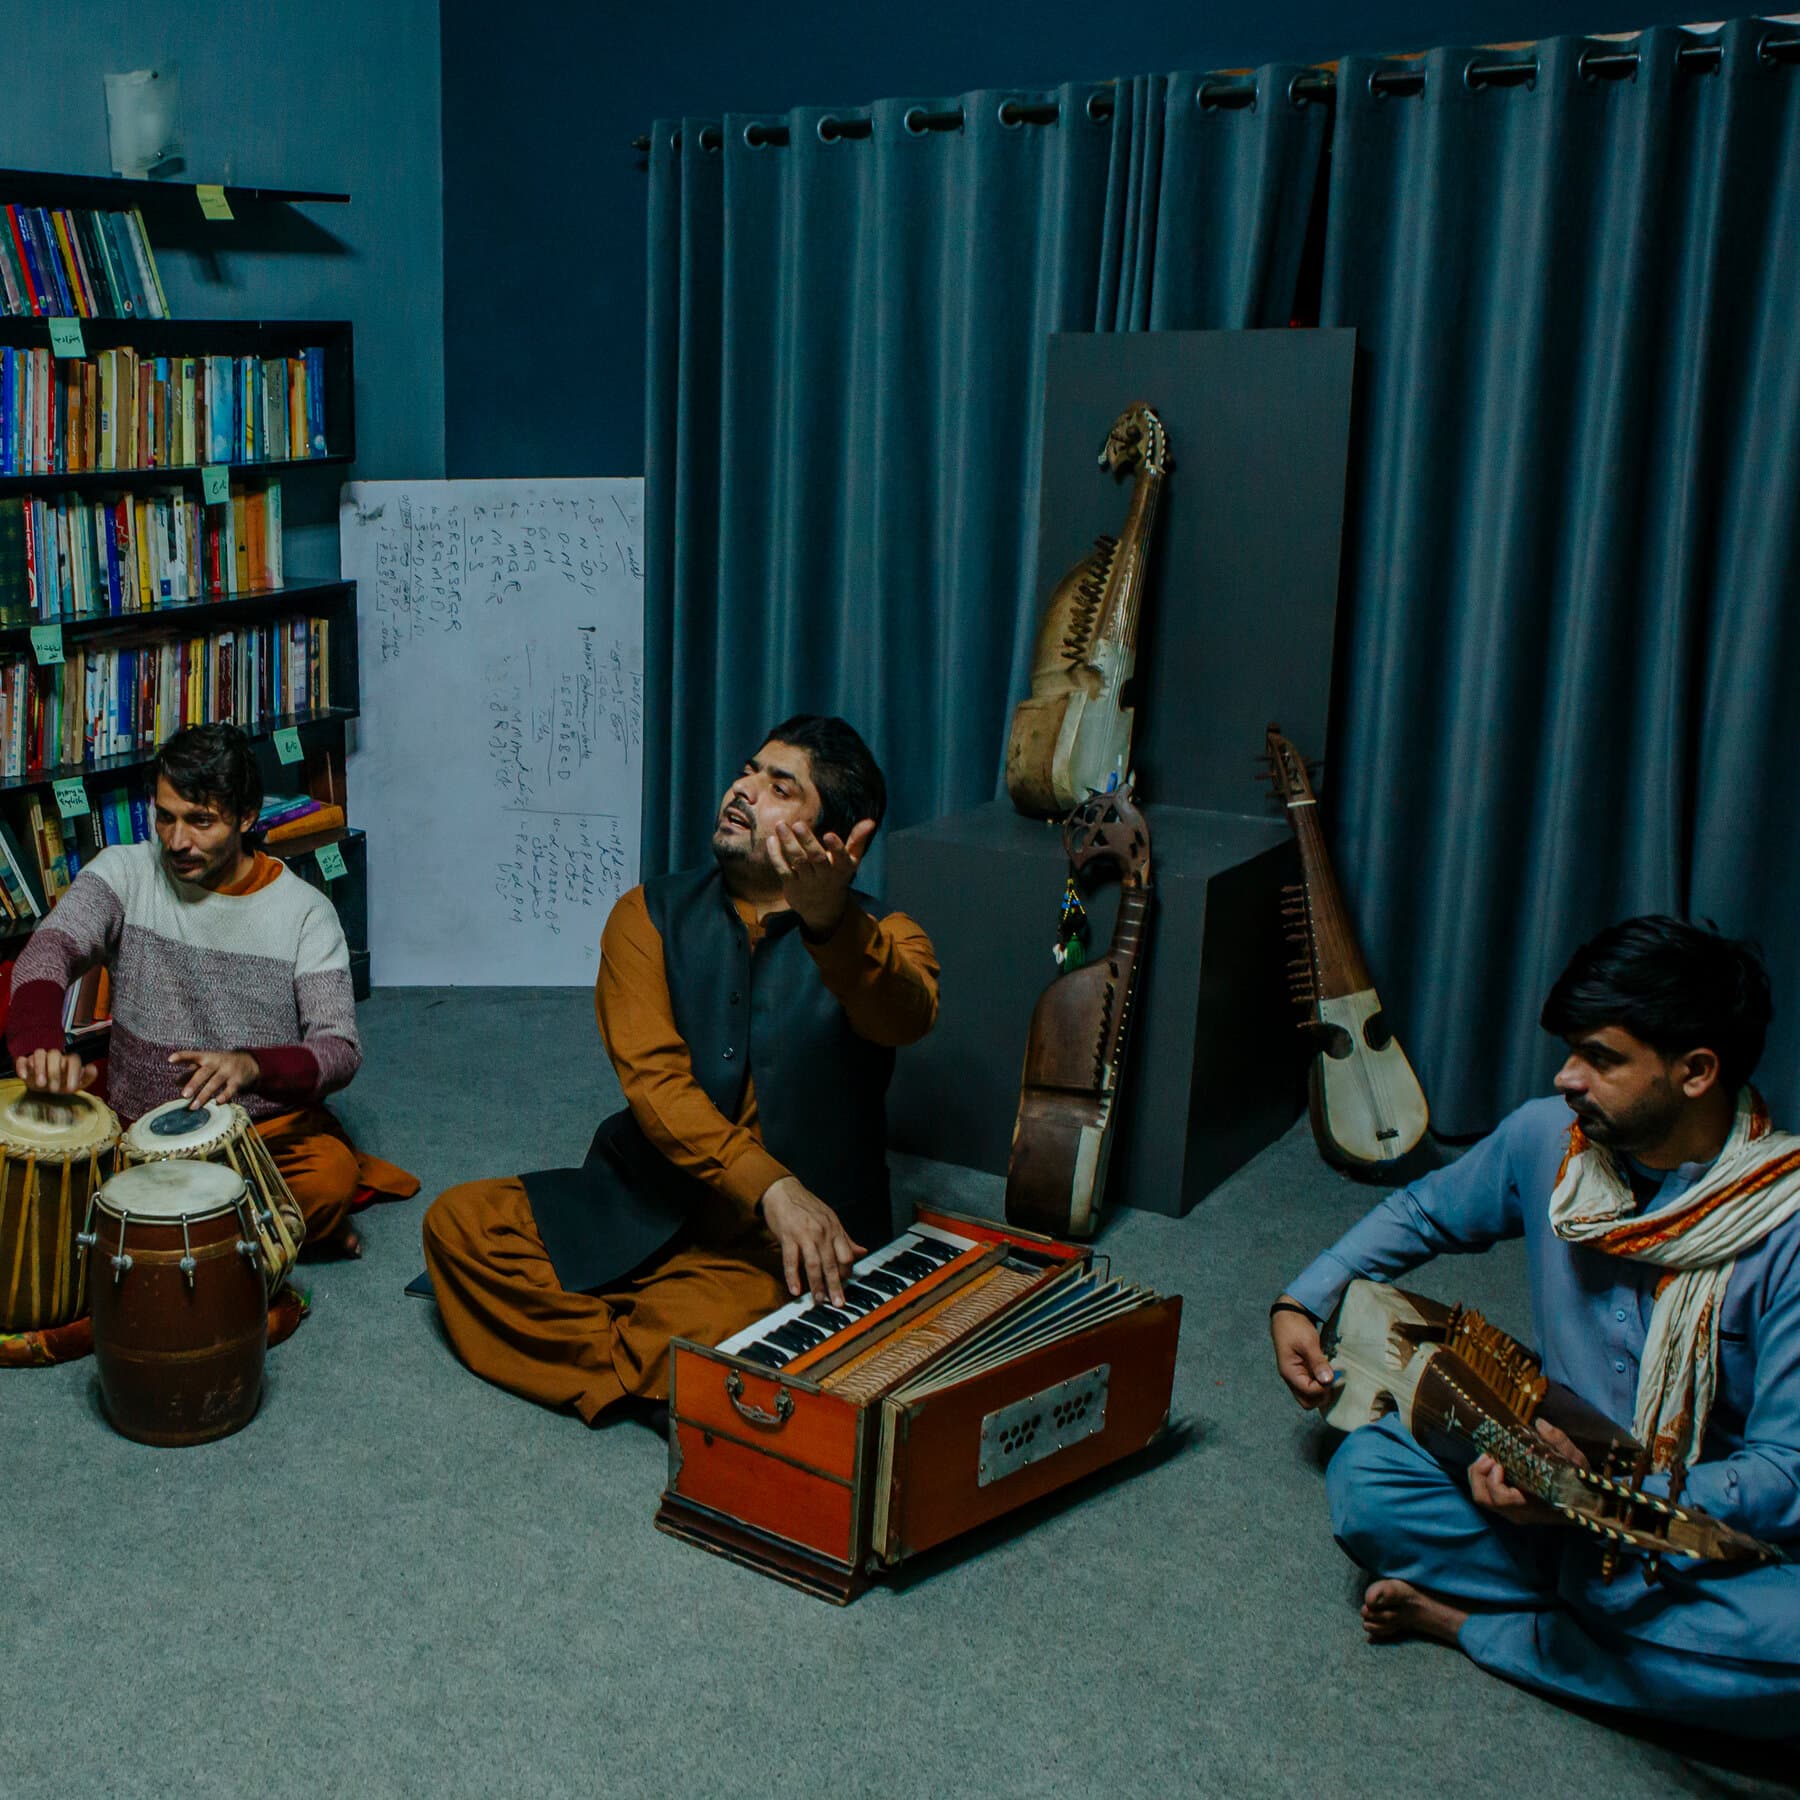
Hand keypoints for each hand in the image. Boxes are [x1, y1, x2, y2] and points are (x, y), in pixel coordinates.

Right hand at [13, 1048, 96, 1094]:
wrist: (46, 1086)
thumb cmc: (63, 1083)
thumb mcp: (77, 1083)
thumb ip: (87, 1076)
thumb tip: (92, 1067)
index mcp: (68, 1060)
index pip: (73, 1059)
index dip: (73, 1072)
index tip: (71, 1088)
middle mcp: (55, 1056)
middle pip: (54, 1054)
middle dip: (54, 1072)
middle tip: (54, 1089)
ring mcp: (39, 1058)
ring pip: (39, 1053)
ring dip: (39, 1068)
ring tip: (41, 1084)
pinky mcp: (25, 1062)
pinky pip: (22, 1059)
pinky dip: (22, 1067)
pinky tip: (25, 1077)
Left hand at [168, 1049, 259, 1108]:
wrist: (249, 1063)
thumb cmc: (220, 1065)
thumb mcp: (207, 1064)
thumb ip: (191, 1072)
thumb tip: (175, 1082)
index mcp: (207, 1057)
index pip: (192, 1055)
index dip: (182, 1056)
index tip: (170, 1060)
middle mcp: (217, 1062)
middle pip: (204, 1072)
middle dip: (194, 1083)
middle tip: (184, 1095)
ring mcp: (228, 1071)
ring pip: (215, 1082)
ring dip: (204, 1095)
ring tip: (194, 1107)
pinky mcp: (238, 1080)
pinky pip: (230, 1089)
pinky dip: (224, 1096)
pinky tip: (216, 1103)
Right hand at [760, 1175, 864, 1306]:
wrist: (782, 1190)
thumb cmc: (806, 1206)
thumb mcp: (830, 1219)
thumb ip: (845, 1238)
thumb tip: (862, 1252)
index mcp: (834, 1229)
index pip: (846, 1256)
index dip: (847, 1273)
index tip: (845, 1286)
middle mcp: (822, 1232)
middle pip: (832, 1263)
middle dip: (836, 1286)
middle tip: (838, 1303)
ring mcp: (805, 1234)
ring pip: (813, 1264)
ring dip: (816, 1285)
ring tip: (818, 1300)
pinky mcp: (787, 1236)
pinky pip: (791, 1260)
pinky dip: (793, 1276)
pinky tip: (795, 1289)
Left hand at [766, 817, 875, 936]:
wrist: (823, 910)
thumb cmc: (838, 876)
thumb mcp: (851, 861)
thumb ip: (858, 840)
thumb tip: (870, 822)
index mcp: (842, 868)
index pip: (841, 858)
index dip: (836, 847)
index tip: (829, 834)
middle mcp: (825, 876)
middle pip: (816, 858)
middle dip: (807, 841)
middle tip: (798, 824)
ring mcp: (807, 881)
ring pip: (798, 861)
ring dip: (788, 843)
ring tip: (781, 825)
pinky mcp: (791, 885)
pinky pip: (783, 869)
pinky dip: (776, 855)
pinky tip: (772, 839)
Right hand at [1271, 1297, 1336, 1407]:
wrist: (1287, 1314)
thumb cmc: (1295, 1327)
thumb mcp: (1308, 1343)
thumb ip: (1317, 1362)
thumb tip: (1327, 1381)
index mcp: (1289, 1372)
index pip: (1308, 1392)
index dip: (1323, 1388)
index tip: (1334, 1377)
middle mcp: (1291, 1378)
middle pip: (1307, 1401)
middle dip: (1322, 1396)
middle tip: (1332, 1380)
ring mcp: (1295, 1376)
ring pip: (1309, 1396)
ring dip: (1321, 1391)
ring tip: (1331, 1377)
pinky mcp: (1301, 1371)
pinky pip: (1310, 1387)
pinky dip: (1320, 1385)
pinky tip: (1327, 1374)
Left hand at [1468, 1418, 1587, 1526]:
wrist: (1587, 1504)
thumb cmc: (1580, 1483)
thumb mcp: (1575, 1461)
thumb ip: (1559, 1442)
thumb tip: (1540, 1424)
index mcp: (1532, 1506)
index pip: (1501, 1499)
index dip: (1493, 1480)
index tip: (1499, 1462)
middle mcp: (1518, 1513)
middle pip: (1483, 1498)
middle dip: (1479, 1473)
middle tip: (1489, 1455)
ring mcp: (1512, 1512)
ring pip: (1482, 1496)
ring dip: (1479, 1474)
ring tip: (1490, 1457)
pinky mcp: (1509, 1507)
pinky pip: (1486, 1493)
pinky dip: (1484, 1477)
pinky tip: (1495, 1462)